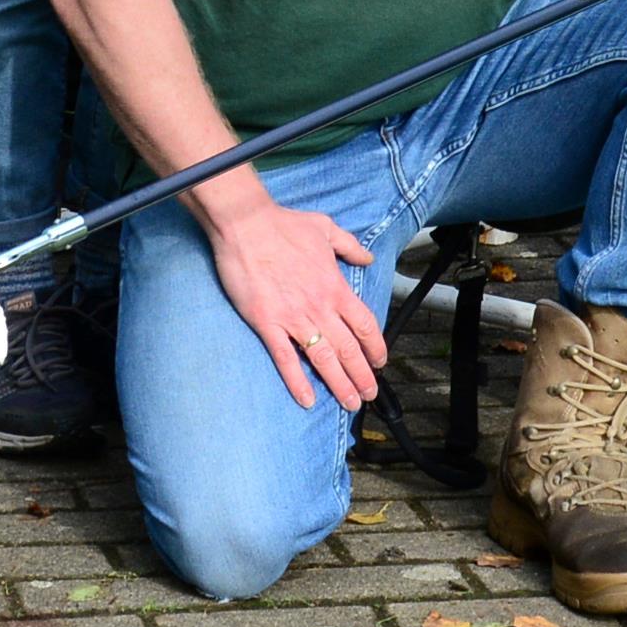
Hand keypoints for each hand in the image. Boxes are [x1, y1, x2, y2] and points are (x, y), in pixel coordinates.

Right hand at [195, 181, 387, 412]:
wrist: (246, 225)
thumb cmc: (283, 224)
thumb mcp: (325, 228)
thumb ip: (350, 246)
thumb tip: (367, 257)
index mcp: (335, 286)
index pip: (365, 324)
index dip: (376, 347)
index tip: (380, 362)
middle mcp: (319, 306)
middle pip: (349, 349)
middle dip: (363, 375)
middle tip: (370, 394)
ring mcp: (293, 317)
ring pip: (324, 359)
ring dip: (340, 384)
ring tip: (350, 402)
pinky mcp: (267, 323)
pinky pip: (286, 358)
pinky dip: (297, 381)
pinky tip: (306, 399)